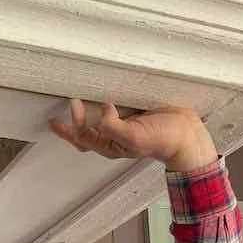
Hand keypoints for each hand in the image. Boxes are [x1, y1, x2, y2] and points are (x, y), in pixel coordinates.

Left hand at [48, 99, 217, 171]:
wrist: (188, 134)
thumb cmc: (163, 139)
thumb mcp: (134, 137)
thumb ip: (113, 127)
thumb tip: (101, 112)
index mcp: (109, 146)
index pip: (83, 135)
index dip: (75, 121)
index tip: (76, 102)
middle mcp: (112, 137)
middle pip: (82, 135)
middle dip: (67, 128)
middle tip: (54, 118)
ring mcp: (121, 126)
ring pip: (93, 124)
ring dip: (80, 117)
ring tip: (71, 106)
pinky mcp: (130, 115)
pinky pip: (109, 112)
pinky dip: (98, 107)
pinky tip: (95, 97)